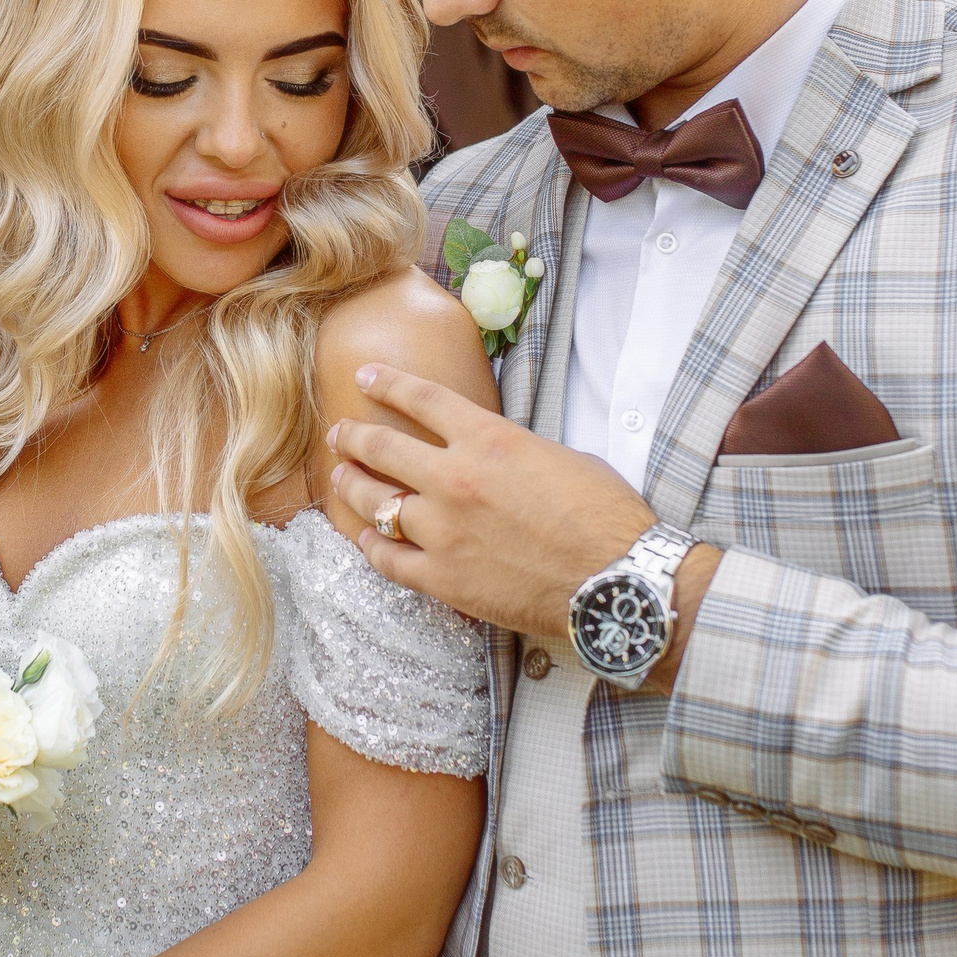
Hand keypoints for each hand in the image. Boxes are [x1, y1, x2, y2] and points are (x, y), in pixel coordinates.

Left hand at [326, 362, 720, 685]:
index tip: (366, 376)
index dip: (387, 383)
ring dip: (352, 487)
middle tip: (340, 433)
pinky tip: (366, 539)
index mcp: (488, 440)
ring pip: (375, 503)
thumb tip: (492, 456)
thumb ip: (510, 451)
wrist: (616, 580)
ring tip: (341, 479)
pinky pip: (389, 560)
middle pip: (383, 448)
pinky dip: (373, 546)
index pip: (422, 400)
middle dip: (354, 436)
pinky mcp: (444, 579)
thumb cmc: (604, 516)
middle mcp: (455, 480)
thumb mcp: (558, 457)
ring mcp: (444, 531)